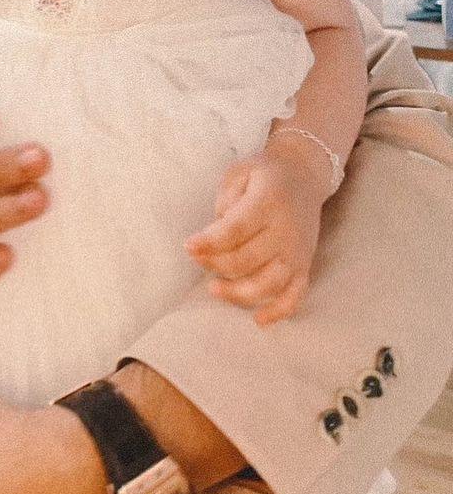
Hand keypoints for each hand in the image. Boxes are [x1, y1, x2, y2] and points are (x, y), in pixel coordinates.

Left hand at [186, 137, 326, 324]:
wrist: (304, 175)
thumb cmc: (264, 174)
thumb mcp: (240, 173)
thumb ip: (226, 199)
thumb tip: (215, 233)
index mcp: (268, 203)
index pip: (235, 229)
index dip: (209, 242)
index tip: (188, 246)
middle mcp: (286, 231)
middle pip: (246, 260)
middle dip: (214, 264)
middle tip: (197, 258)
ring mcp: (297, 253)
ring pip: (268, 284)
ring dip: (238, 293)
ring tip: (213, 289)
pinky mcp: (305, 266)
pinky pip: (295, 296)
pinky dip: (278, 312)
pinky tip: (258, 320)